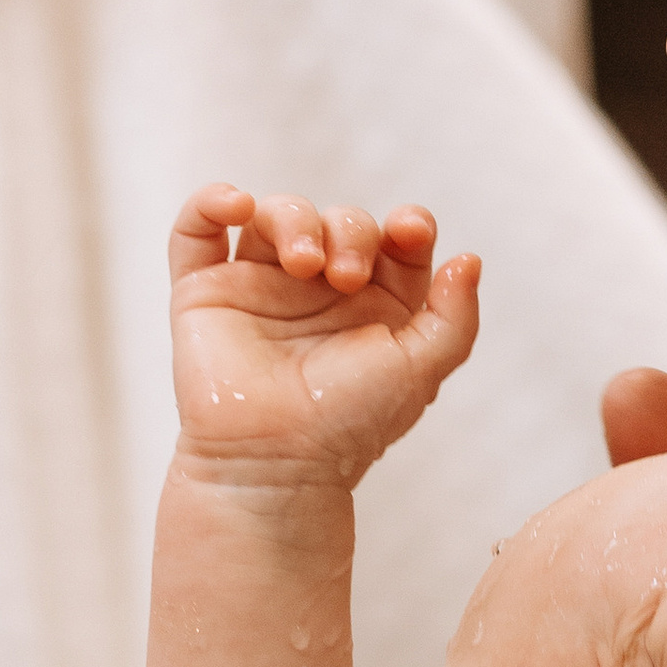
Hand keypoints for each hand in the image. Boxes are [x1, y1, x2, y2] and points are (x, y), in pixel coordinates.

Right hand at [166, 185, 479, 486]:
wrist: (277, 463)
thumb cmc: (350, 422)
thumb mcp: (422, 368)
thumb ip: (455, 315)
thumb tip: (468, 259)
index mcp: (375, 301)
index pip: (396, 239)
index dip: (408, 224)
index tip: (409, 232)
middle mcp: (318, 288)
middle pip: (340, 219)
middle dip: (351, 232)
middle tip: (348, 277)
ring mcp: (260, 285)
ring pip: (276, 215)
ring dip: (295, 219)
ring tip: (304, 263)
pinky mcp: (206, 292)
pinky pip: (197, 231)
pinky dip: (211, 203)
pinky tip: (237, 203)